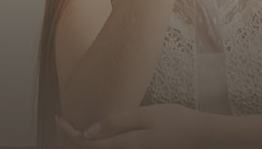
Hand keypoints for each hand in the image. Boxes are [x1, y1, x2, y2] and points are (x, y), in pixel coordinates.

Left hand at [56, 104, 209, 148]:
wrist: (203, 137)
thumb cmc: (176, 122)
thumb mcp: (145, 116)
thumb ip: (116, 124)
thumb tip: (88, 133)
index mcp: (125, 147)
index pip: (86, 145)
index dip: (68, 134)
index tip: (58, 118)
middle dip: (72, 140)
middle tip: (62, 122)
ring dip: (86, 144)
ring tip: (74, 129)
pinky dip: (101, 145)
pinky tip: (98, 135)